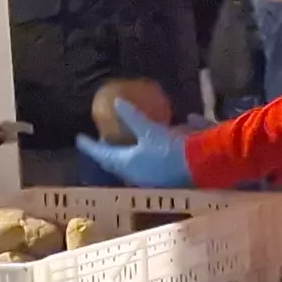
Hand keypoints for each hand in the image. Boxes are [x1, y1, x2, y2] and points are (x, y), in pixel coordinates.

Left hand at [74, 98, 197, 187]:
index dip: (90, 146)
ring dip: (125, 157)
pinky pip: (148, 166)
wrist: (202, 166)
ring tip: (121, 146)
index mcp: (127, 164)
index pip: (102, 155)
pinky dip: (143, 157)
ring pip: (131, 167)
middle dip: (108, 154)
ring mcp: (151, 179)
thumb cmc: (171, 149)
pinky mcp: (166, 178)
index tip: (79, 138)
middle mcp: (135, 175)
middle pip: (116, 164)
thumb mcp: (150, 129)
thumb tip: (117, 102)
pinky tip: (149, 148)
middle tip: (101, 143)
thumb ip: (133, 117)